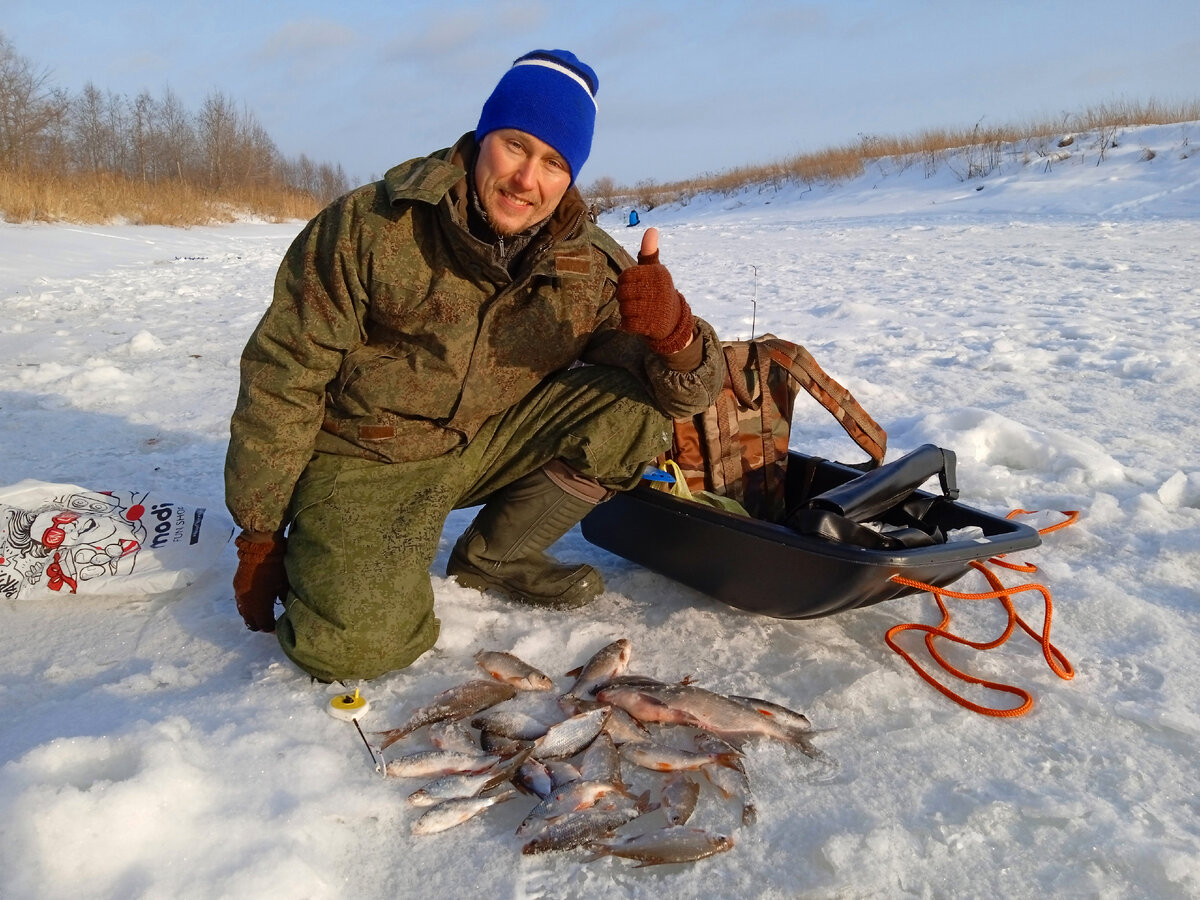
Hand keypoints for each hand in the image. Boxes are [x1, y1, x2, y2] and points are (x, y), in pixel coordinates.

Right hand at [232, 531, 287, 631]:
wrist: (259, 547)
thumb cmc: (276, 566)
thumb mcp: (284, 584)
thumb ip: (284, 600)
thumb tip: (286, 608)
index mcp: (259, 604)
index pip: (264, 625)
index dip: (272, 629)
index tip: (280, 627)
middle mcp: (246, 603)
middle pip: (252, 623)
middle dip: (262, 625)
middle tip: (272, 622)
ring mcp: (239, 594)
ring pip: (244, 613)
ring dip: (254, 616)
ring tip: (264, 614)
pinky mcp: (236, 586)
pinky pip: (241, 603)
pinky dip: (248, 606)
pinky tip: (257, 602)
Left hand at [616, 228, 694, 354]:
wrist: (673, 320)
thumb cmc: (658, 290)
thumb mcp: (656, 270)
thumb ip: (649, 252)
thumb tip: (651, 229)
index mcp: (658, 273)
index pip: (625, 276)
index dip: (625, 282)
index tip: (633, 286)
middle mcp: (659, 289)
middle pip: (622, 292)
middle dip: (624, 298)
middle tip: (633, 299)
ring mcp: (656, 308)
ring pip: (623, 308)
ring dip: (625, 312)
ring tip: (636, 310)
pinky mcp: (651, 324)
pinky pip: (627, 323)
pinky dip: (627, 324)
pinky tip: (636, 321)